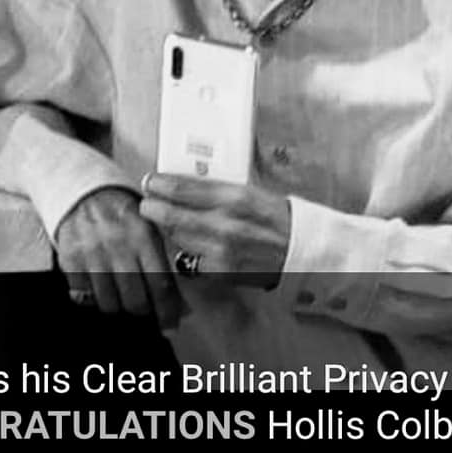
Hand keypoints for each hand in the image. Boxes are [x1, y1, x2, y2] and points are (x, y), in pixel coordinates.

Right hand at [55, 187, 183, 328]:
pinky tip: (99, 285)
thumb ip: (163, 256)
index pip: (160, 285)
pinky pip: (84, 297)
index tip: (170, 322)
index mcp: (143, 235)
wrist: (83, 190)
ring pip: (109, 304)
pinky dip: (92, 297)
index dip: (167, 311)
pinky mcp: (70, 259)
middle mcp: (118, 245)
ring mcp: (92, 253)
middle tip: (143, 305)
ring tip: (120, 293)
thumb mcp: (148, 224)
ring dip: (117, 304)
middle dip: (143, 309)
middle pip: (136, 301)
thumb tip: (180, 301)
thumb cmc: (121, 211)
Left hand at [139, 174, 291, 287]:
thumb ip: (217, 189)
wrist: (303, 251)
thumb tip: (184, 183)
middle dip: (153, 207)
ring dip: (166, 227)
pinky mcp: (221, 271)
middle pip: (171, 214)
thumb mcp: (249, 191)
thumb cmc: (278, 218)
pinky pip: (190, 258)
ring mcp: (221, 250)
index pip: (182, 188)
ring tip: (163, 219)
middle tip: (147, 203)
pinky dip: (183, 249)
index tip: (151, 181)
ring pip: (177, 237)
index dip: (160, 184)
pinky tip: (184, 242)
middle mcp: (225, 223)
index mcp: (234, 196)